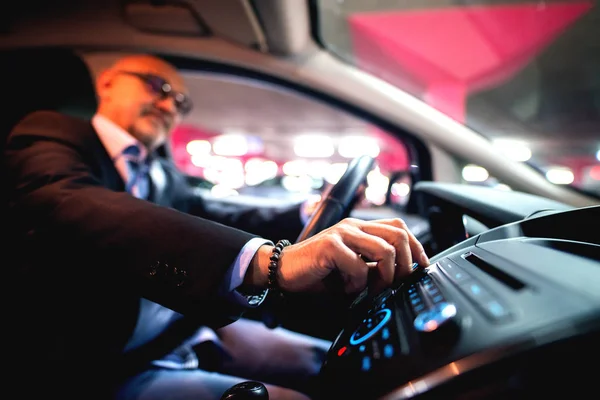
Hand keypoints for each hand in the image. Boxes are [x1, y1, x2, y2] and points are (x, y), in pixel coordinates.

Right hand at [248, 218, 428, 295]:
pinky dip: (356, 284)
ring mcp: (342, 233)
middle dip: (405, 264)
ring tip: (370, 290)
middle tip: (396, 284)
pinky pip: (359, 266)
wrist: (282, 272)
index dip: (416, 246)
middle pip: (398, 235)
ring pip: (384, 251)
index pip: (399, 227)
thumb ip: (372, 266)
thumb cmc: (317, 272)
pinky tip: (345, 288)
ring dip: (383, 277)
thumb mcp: (352, 267)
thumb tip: (401, 275)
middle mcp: (353, 226)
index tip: (420, 267)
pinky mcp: (330, 246)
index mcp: (360, 228)